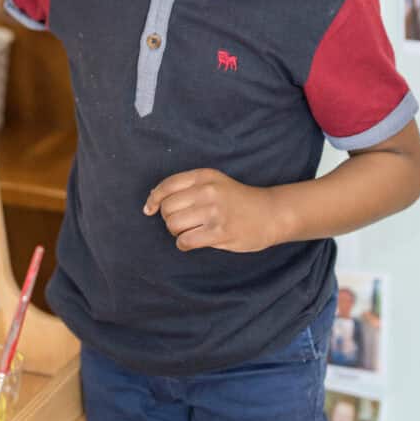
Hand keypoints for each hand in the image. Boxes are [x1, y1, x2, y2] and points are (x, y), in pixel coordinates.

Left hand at [143, 168, 277, 252]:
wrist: (270, 213)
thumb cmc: (237, 199)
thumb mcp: (214, 182)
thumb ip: (188, 187)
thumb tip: (154, 200)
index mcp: (204, 176)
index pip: (167, 185)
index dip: (153, 199)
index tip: (149, 209)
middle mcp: (207, 191)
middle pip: (168, 208)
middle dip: (169, 218)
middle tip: (182, 222)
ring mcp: (214, 212)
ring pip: (174, 225)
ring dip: (176, 232)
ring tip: (189, 231)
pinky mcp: (220, 232)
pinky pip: (185, 241)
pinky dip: (183, 244)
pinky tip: (191, 242)